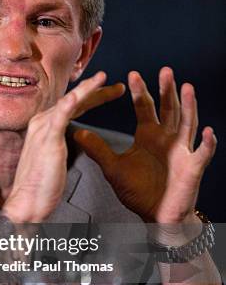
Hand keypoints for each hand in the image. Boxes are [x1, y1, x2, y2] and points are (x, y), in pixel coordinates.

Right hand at [3, 72, 124, 222]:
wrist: (27, 201)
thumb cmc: (41, 185)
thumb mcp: (55, 157)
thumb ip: (62, 142)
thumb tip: (75, 137)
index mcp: (47, 126)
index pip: (74, 106)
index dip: (94, 98)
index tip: (112, 92)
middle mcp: (43, 122)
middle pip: (75, 100)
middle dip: (97, 91)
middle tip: (120, 86)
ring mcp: (44, 129)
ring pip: (69, 103)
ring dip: (87, 89)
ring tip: (103, 79)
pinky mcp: (47, 139)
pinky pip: (59, 117)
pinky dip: (69, 104)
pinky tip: (78, 95)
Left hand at [74, 67, 216, 226]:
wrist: (155, 214)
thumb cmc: (138, 191)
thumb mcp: (113, 168)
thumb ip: (97, 150)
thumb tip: (77, 131)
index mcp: (148, 135)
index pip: (145, 107)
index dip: (139, 91)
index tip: (132, 75)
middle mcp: (167, 138)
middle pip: (169, 108)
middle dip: (167, 90)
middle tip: (165, 70)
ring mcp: (182, 151)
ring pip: (188, 123)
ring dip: (189, 106)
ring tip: (187, 88)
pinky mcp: (192, 167)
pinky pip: (201, 154)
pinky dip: (206, 143)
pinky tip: (207, 132)